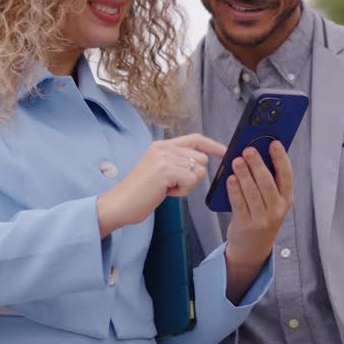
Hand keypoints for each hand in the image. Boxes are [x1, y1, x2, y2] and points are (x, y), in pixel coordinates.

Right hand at [96, 134, 224, 236]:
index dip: (212, 145)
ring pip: (198, 170)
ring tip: (168, 188)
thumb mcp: (159, 170)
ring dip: (188, 184)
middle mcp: (164, 147)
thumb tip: (200, 163)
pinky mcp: (165, 170)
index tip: (225, 152)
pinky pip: (191, 180)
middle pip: (201, 158)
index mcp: (162, 145)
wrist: (119, 204)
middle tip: (174, 185)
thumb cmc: (140, 193)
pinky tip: (166, 193)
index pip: (195, 138)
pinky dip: (182, 191)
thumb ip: (176, 162)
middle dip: (194, 176)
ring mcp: (164, 157)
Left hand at [224, 140, 294, 300]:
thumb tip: (257, 153)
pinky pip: (239, 204)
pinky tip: (230, 179)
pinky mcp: (245, 225)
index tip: (274, 143)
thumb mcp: (272, 202)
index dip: (281, 158)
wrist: (252, 248)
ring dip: (244, 175)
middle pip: (268, 183)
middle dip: (258, 164)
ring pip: (253, 193)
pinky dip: (234, 190)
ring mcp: (262, 220)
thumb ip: (268, 181)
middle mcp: (277, 210)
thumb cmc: (261, 217)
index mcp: (286, 200)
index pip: (287, 176)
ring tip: (237, 161)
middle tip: (248, 150)